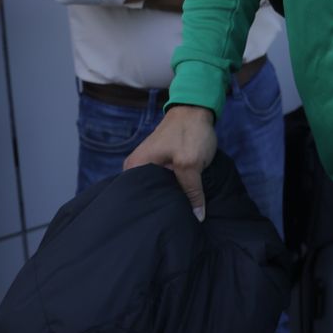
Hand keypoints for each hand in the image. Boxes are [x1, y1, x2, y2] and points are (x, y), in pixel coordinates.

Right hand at [125, 104, 216, 220]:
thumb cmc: (189, 131)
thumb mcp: (191, 164)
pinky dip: (173, 189)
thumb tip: (197, 218)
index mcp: (136, 168)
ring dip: (170, 198)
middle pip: (148, 196)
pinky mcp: (159, 164)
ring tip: (180, 215)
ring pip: (159, 190)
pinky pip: (164, 183)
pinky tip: (182, 200)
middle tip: (176, 222)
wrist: (196, 108)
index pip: (139, 199)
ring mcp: (147, 165)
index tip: (167, 224)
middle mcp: (136, 168)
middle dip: (163, 207)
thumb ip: (192, 192)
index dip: (154, 212)